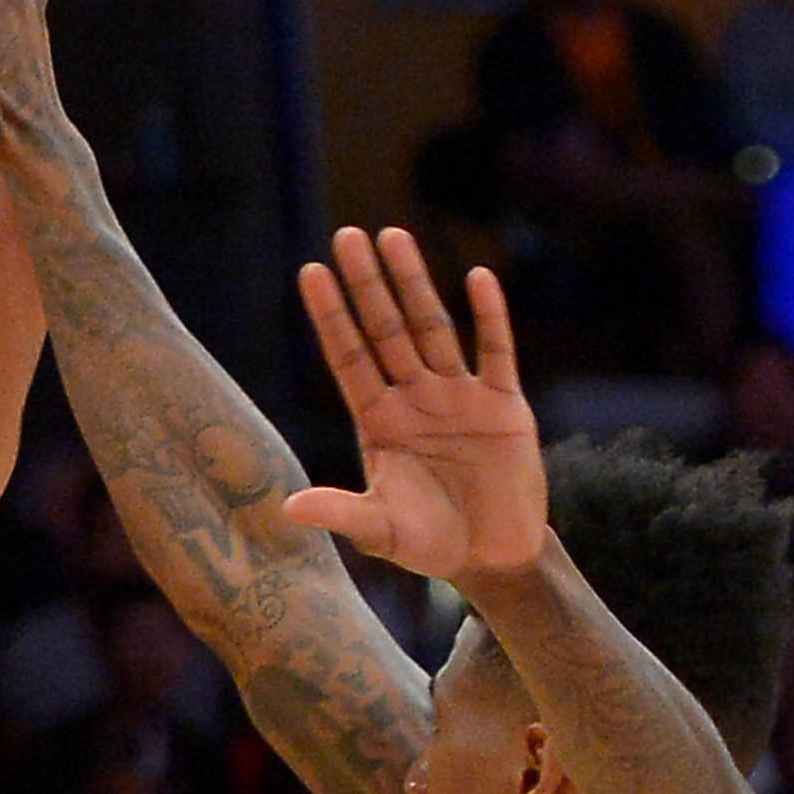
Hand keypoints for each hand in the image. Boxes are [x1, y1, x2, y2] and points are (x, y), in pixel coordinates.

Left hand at [282, 229, 547, 582]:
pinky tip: (477, 276)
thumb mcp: (382, 532)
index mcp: (379, 421)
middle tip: (347, 235)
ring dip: (415, 284)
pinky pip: (496, 351)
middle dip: (367, 284)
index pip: (349, 357)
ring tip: (395, 236)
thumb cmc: (431, 545)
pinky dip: (490, 316)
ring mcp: (459, 397)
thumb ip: (341, 513)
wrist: (494, 559)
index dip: (331, 316)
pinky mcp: (504, 405)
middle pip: (386, 330)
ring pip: (434, 327)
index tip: (310, 271)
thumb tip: (288, 508)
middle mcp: (415, 399)